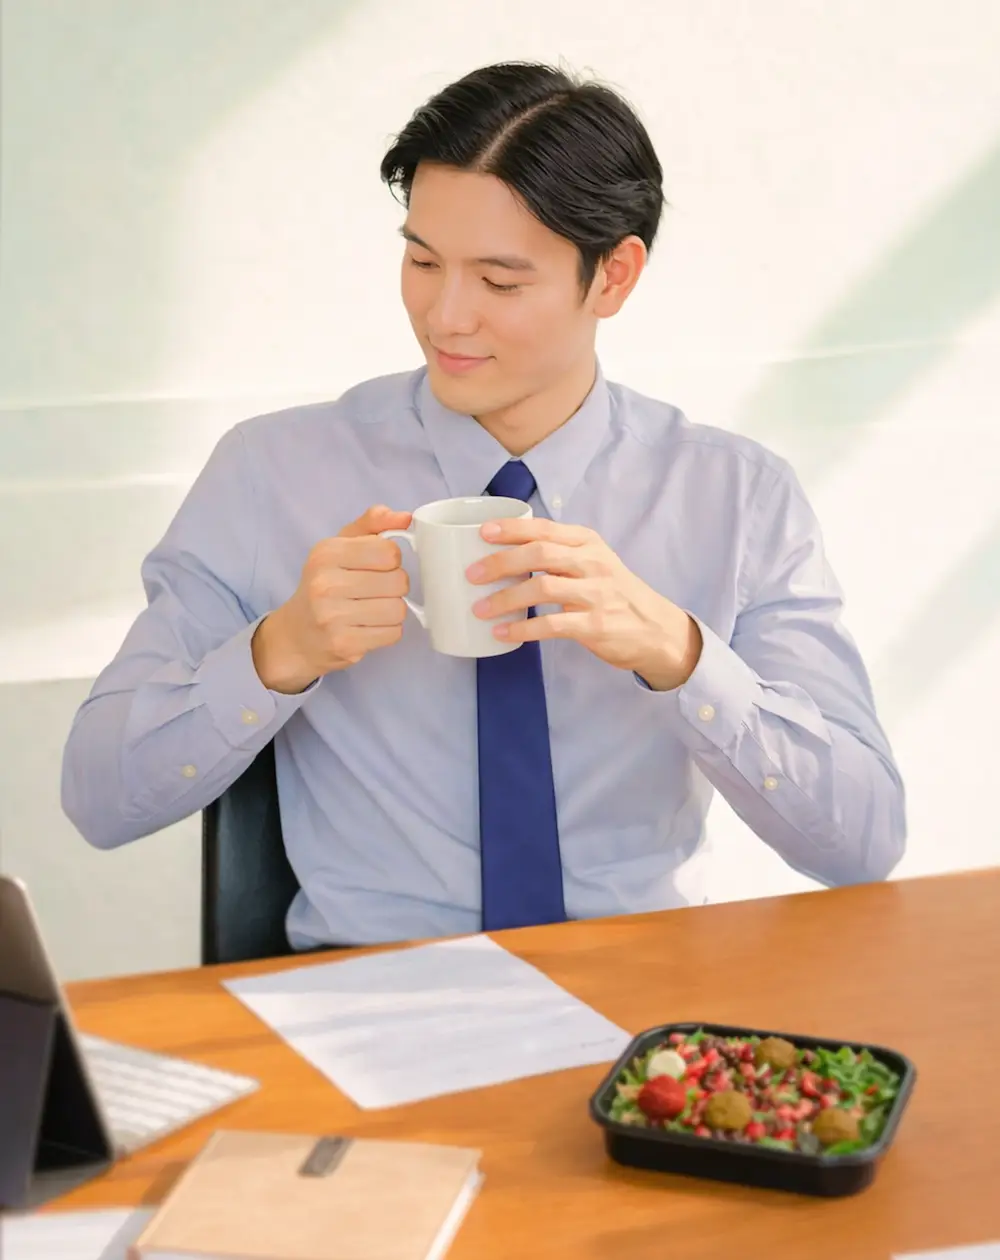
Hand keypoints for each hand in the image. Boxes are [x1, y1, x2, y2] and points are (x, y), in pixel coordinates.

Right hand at [252, 505, 411, 693]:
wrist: (296, 635)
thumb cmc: (324, 584)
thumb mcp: (340, 546)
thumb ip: (372, 524)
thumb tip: (405, 518)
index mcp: (326, 553)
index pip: (389, 551)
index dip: (391, 559)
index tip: (378, 565)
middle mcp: (325, 584)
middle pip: (398, 581)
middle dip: (395, 586)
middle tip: (376, 590)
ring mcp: (333, 617)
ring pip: (398, 609)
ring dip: (393, 610)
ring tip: (372, 609)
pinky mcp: (344, 644)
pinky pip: (393, 634)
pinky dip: (387, 631)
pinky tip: (369, 627)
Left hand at [466, 517, 702, 690]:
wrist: (656, 629)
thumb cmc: (615, 594)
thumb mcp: (594, 562)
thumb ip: (560, 554)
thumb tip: (507, 551)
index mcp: (588, 543)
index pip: (544, 529)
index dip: (511, 529)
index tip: (482, 532)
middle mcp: (592, 563)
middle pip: (539, 554)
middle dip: (501, 562)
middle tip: (472, 574)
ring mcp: (596, 594)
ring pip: (543, 588)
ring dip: (506, 598)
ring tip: (479, 608)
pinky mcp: (595, 625)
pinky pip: (552, 625)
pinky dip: (523, 628)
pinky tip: (502, 632)